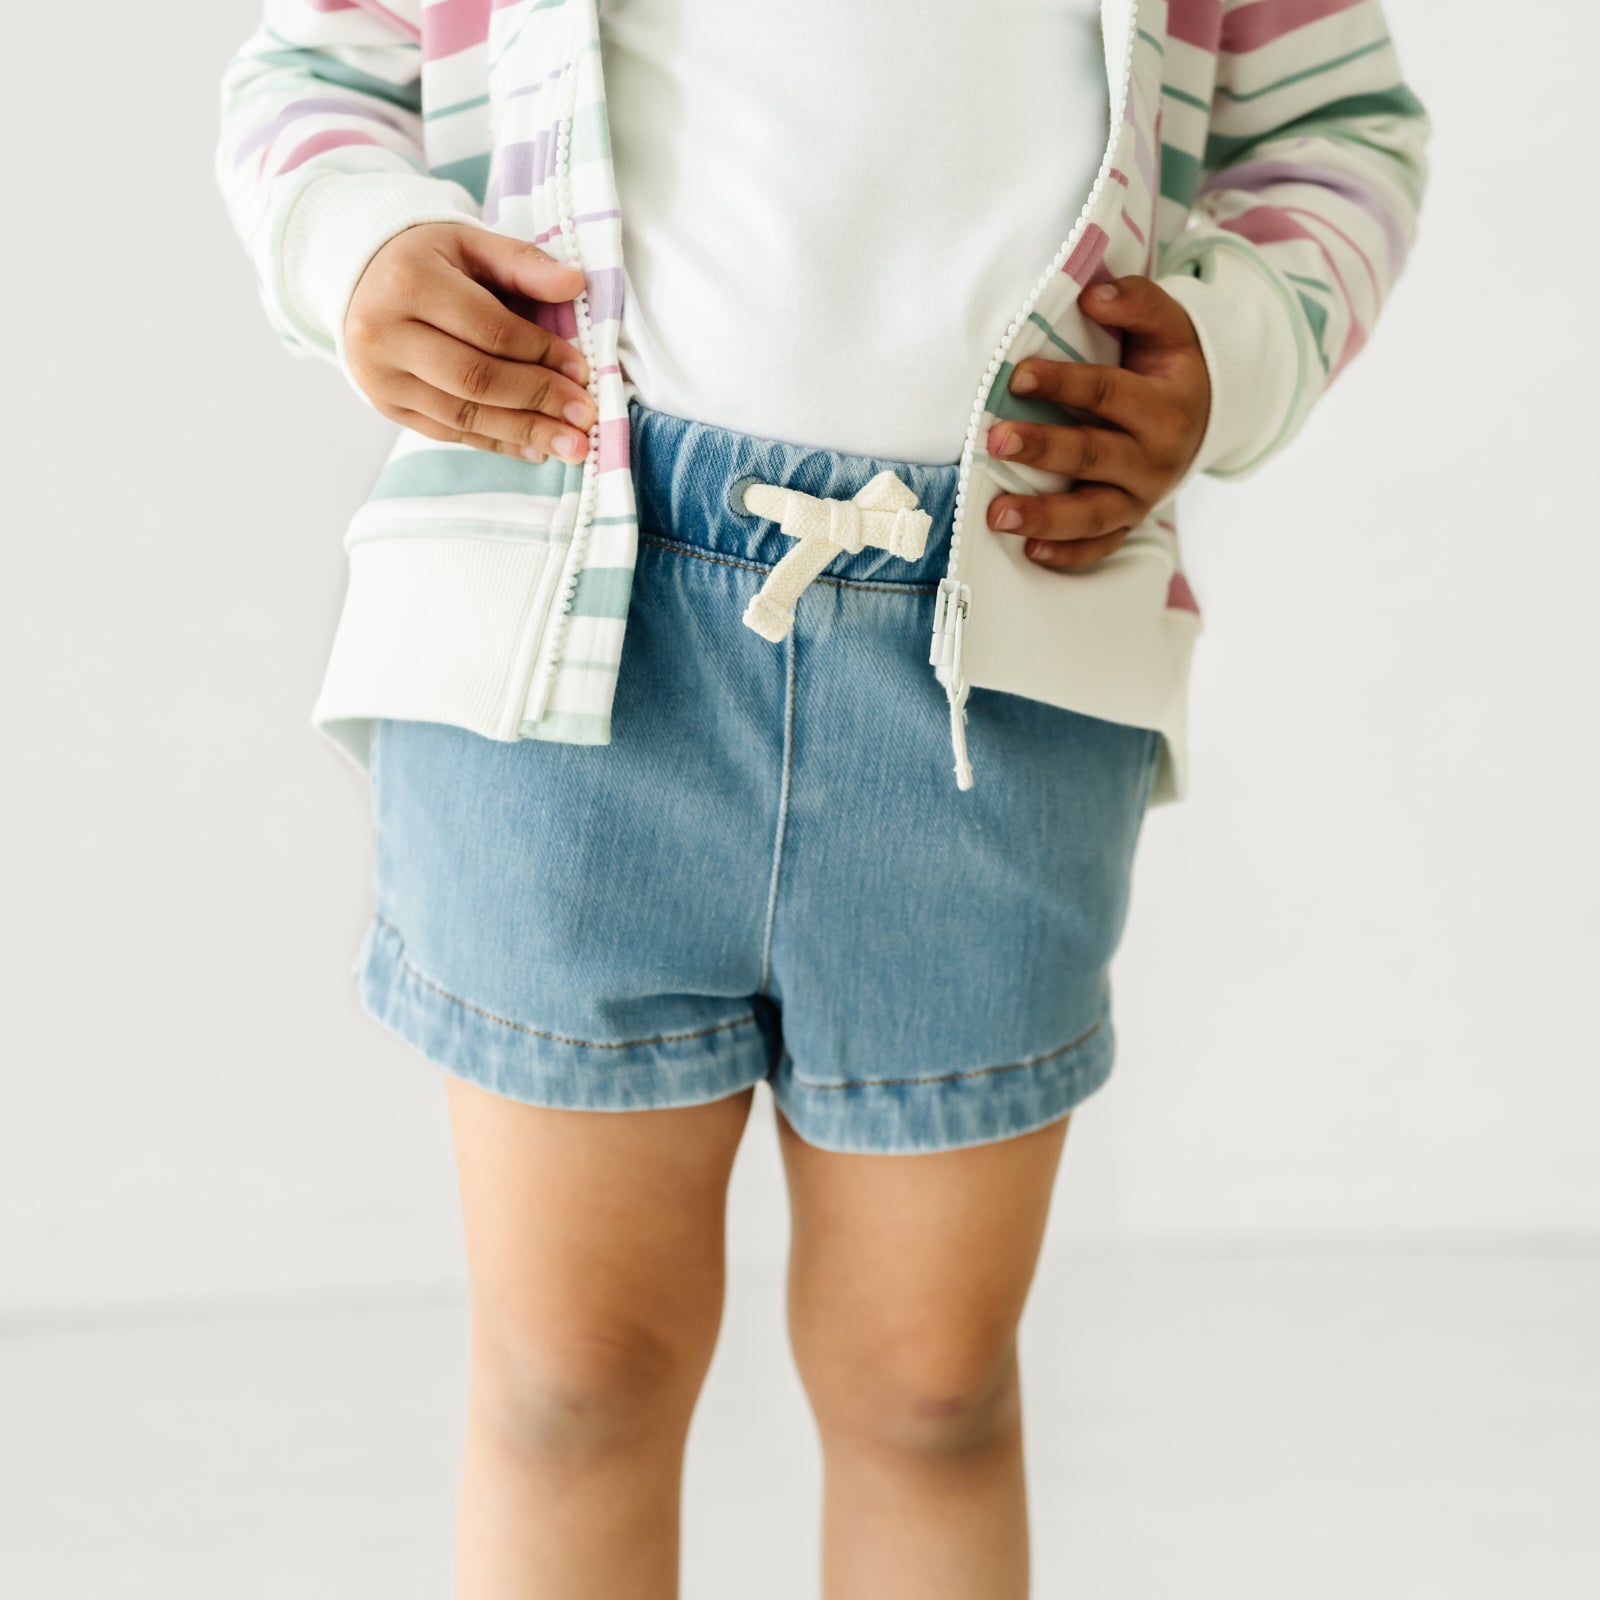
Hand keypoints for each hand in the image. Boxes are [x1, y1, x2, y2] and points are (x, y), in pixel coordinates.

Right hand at [343, 222, 597, 462]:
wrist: (359, 278)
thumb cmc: (427, 260)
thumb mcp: (470, 244)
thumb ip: (522, 263)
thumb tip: (575, 285)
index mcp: (408, 282)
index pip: (489, 329)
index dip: (541, 353)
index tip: (582, 372)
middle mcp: (385, 334)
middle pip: (475, 379)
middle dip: (538, 399)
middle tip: (584, 417)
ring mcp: (381, 376)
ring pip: (464, 415)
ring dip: (525, 433)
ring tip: (572, 446)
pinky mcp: (387, 406)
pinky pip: (450, 433)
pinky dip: (498, 443)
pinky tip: (536, 450)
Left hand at [984, 274, 1210, 569]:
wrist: (1204, 418)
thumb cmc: (1170, 367)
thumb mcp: (1169, 328)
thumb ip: (1136, 304)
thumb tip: (1093, 295)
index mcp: (1166, 406)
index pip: (1108, 393)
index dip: (1063, 384)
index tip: (1018, 375)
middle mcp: (1156, 459)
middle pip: (1093, 455)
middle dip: (1043, 449)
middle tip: (995, 438)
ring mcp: (1141, 498)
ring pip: (1092, 514)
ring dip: (1044, 516)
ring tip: (997, 515)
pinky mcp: (1129, 524)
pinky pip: (1100, 547)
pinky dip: (1068, 555)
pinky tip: (1030, 552)